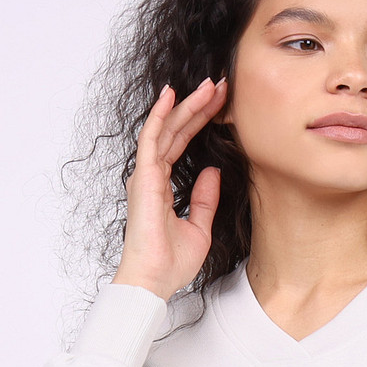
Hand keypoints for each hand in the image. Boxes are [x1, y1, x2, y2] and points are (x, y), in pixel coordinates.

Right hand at [111, 78, 227, 302]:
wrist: (154, 280)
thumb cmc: (171, 262)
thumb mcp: (200, 227)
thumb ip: (205, 199)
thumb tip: (213, 171)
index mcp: (163, 186)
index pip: (182, 144)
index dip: (201, 122)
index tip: (222, 105)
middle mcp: (152, 176)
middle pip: (177, 131)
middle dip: (199, 107)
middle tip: (221, 85)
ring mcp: (146, 175)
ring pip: (167, 129)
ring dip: (187, 105)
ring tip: (210, 85)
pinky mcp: (144, 177)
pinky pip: (152, 139)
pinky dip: (161, 115)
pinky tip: (172, 95)